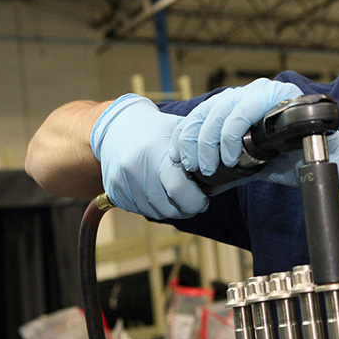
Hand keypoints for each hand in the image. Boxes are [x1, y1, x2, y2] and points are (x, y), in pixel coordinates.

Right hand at [90, 94, 208, 217]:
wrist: (116, 126)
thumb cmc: (157, 129)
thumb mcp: (180, 130)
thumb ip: (201, 149)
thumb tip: (226, 172)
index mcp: (155, 150)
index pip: (180, 190)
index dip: (196, 200)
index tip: (203, 199)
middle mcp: (134, 167)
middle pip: (168, 208)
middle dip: (186, 208)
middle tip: (193, 200)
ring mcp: (121, 180)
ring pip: (155, 213)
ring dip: (169, 208)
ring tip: (175, 192)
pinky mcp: (113, 191)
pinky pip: (139, 210)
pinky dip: (152, 206)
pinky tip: (156, 190)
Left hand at [171, 78, 304, 176]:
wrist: (319, 166)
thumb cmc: (288, 162)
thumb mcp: (247, 163)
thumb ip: (223, 163)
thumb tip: (195, 176)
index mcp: (241, 103)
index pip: (202, 112)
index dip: (185, 133)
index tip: (178, 156)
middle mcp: (250, 92)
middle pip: (207, 110)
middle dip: (193, 140)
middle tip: (192, 166)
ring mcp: (263, 91)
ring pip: (220, 110)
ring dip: (209, 142)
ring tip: (210, 166)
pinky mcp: (276, 94)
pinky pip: (241, 112)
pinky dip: (231, 137)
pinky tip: (233, 158)